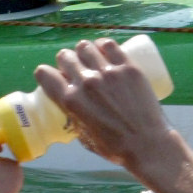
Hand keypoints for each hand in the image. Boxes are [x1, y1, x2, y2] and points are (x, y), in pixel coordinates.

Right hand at [33, 38, 169, 170]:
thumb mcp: (83, 136)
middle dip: (67, 61)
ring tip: (92, 58)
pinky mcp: (127, 67)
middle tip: (77, 69)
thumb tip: (73, 110)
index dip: (47, 74)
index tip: (55, 76)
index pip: (45, 74)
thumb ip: (75, 119)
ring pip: (85, 46)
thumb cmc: (115, 147)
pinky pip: (109, 44)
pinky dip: (103, 44)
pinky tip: (105, 49)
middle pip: (65, 56)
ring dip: (84, 51)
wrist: (147, 144)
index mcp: (70, 101)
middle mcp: (85, 82)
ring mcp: (107, 72)